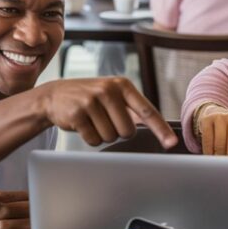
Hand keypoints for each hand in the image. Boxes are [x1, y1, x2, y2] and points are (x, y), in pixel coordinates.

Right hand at [38, 78, 177, 148]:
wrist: (55, 95)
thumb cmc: (91, 98)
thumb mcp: (113, 94)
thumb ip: (134, 109)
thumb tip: (159, 129)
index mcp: (122, 85)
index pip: (147, 111)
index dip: (161, 129)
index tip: (172, 143)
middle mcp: (108, 90)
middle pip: (128, 131)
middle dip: (118, 132)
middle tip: (105, 119)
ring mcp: (91, 101)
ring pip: (110, 137)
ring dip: (103, 135)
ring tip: (92, 120)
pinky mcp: (77, 114)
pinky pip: (93, 140)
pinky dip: (90, 138)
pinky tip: (82, 124)